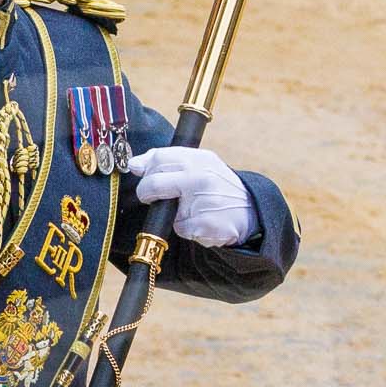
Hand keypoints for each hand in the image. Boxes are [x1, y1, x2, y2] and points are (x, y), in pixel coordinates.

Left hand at [127, 147, 257, 247]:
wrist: (251, 211)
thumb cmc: (218, 186)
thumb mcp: (200, 165)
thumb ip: (169, 161)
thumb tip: (135, 164)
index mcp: (198, 159)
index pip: (159, 158)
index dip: (145, 169)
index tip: (142, 176)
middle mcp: (200, 178)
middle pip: (153, 184)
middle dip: (145, 193)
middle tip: (150, 197)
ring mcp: (202, 203)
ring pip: (165, 211)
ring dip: (171, 214)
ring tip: (192, 209)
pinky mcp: (203, 225)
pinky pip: (180, 229)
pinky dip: (186, 228)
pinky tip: (201, 222)